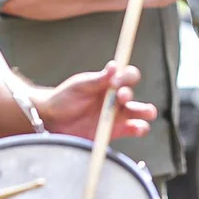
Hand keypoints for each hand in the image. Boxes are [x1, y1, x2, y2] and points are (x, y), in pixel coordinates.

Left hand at [36, 62, 157, 139]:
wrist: (53, 121)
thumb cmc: (65, 98)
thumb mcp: (80, 85)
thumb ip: (97, 79)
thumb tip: (114, 66)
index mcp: (110, 84)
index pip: (128, 76)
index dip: (126, 77)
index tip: (116, 81)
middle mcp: (117, 99)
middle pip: (134, 93)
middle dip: (131, 93)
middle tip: (120, 96)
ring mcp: (117, 116)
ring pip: (140, 112)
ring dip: (145, 110)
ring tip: (144, 112)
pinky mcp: (115, 131)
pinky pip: (133, 129)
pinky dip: (139, 128)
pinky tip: (136, 128)